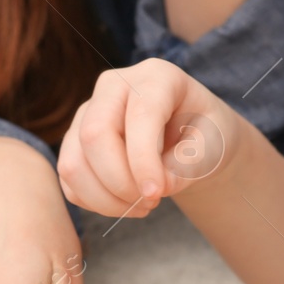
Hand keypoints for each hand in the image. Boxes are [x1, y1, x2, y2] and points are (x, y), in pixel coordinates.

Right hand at [57, 59, 242, 217]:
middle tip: (151, 202)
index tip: (157, 195)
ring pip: (74, 163)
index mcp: (155, 77)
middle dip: (120, 182)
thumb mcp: (213, 146)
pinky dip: (95, 203)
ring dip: (106, 199)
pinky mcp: (74, 142)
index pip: (139, 115)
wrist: (190, 140)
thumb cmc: (204, 137)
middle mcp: (113, 86)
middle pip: (94, 135)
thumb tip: (151, 189)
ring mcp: (87, 113)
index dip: (143, 161)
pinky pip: (70, 181)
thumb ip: (187, 165)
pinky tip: (125, 203)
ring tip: (142, 206)